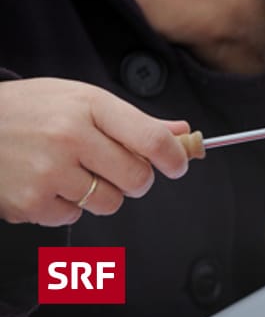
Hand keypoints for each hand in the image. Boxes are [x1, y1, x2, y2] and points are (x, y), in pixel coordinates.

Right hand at [0, 78, 190, 225]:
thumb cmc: (29, 110)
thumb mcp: (80, 99)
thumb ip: (133, 120)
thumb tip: (181, 132)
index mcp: (89, 107)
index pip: (152, 139)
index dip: (174, 158)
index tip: (178, 165)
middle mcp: (70, 138)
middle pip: (137, 177)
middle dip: (138, 179)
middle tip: (121, 170)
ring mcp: (49, 172)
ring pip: (109, 202)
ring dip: (101, 193)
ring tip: (74, 172)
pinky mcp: (31, 202)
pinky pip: (74, 217)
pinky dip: (67, 206)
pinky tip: (48, 183)